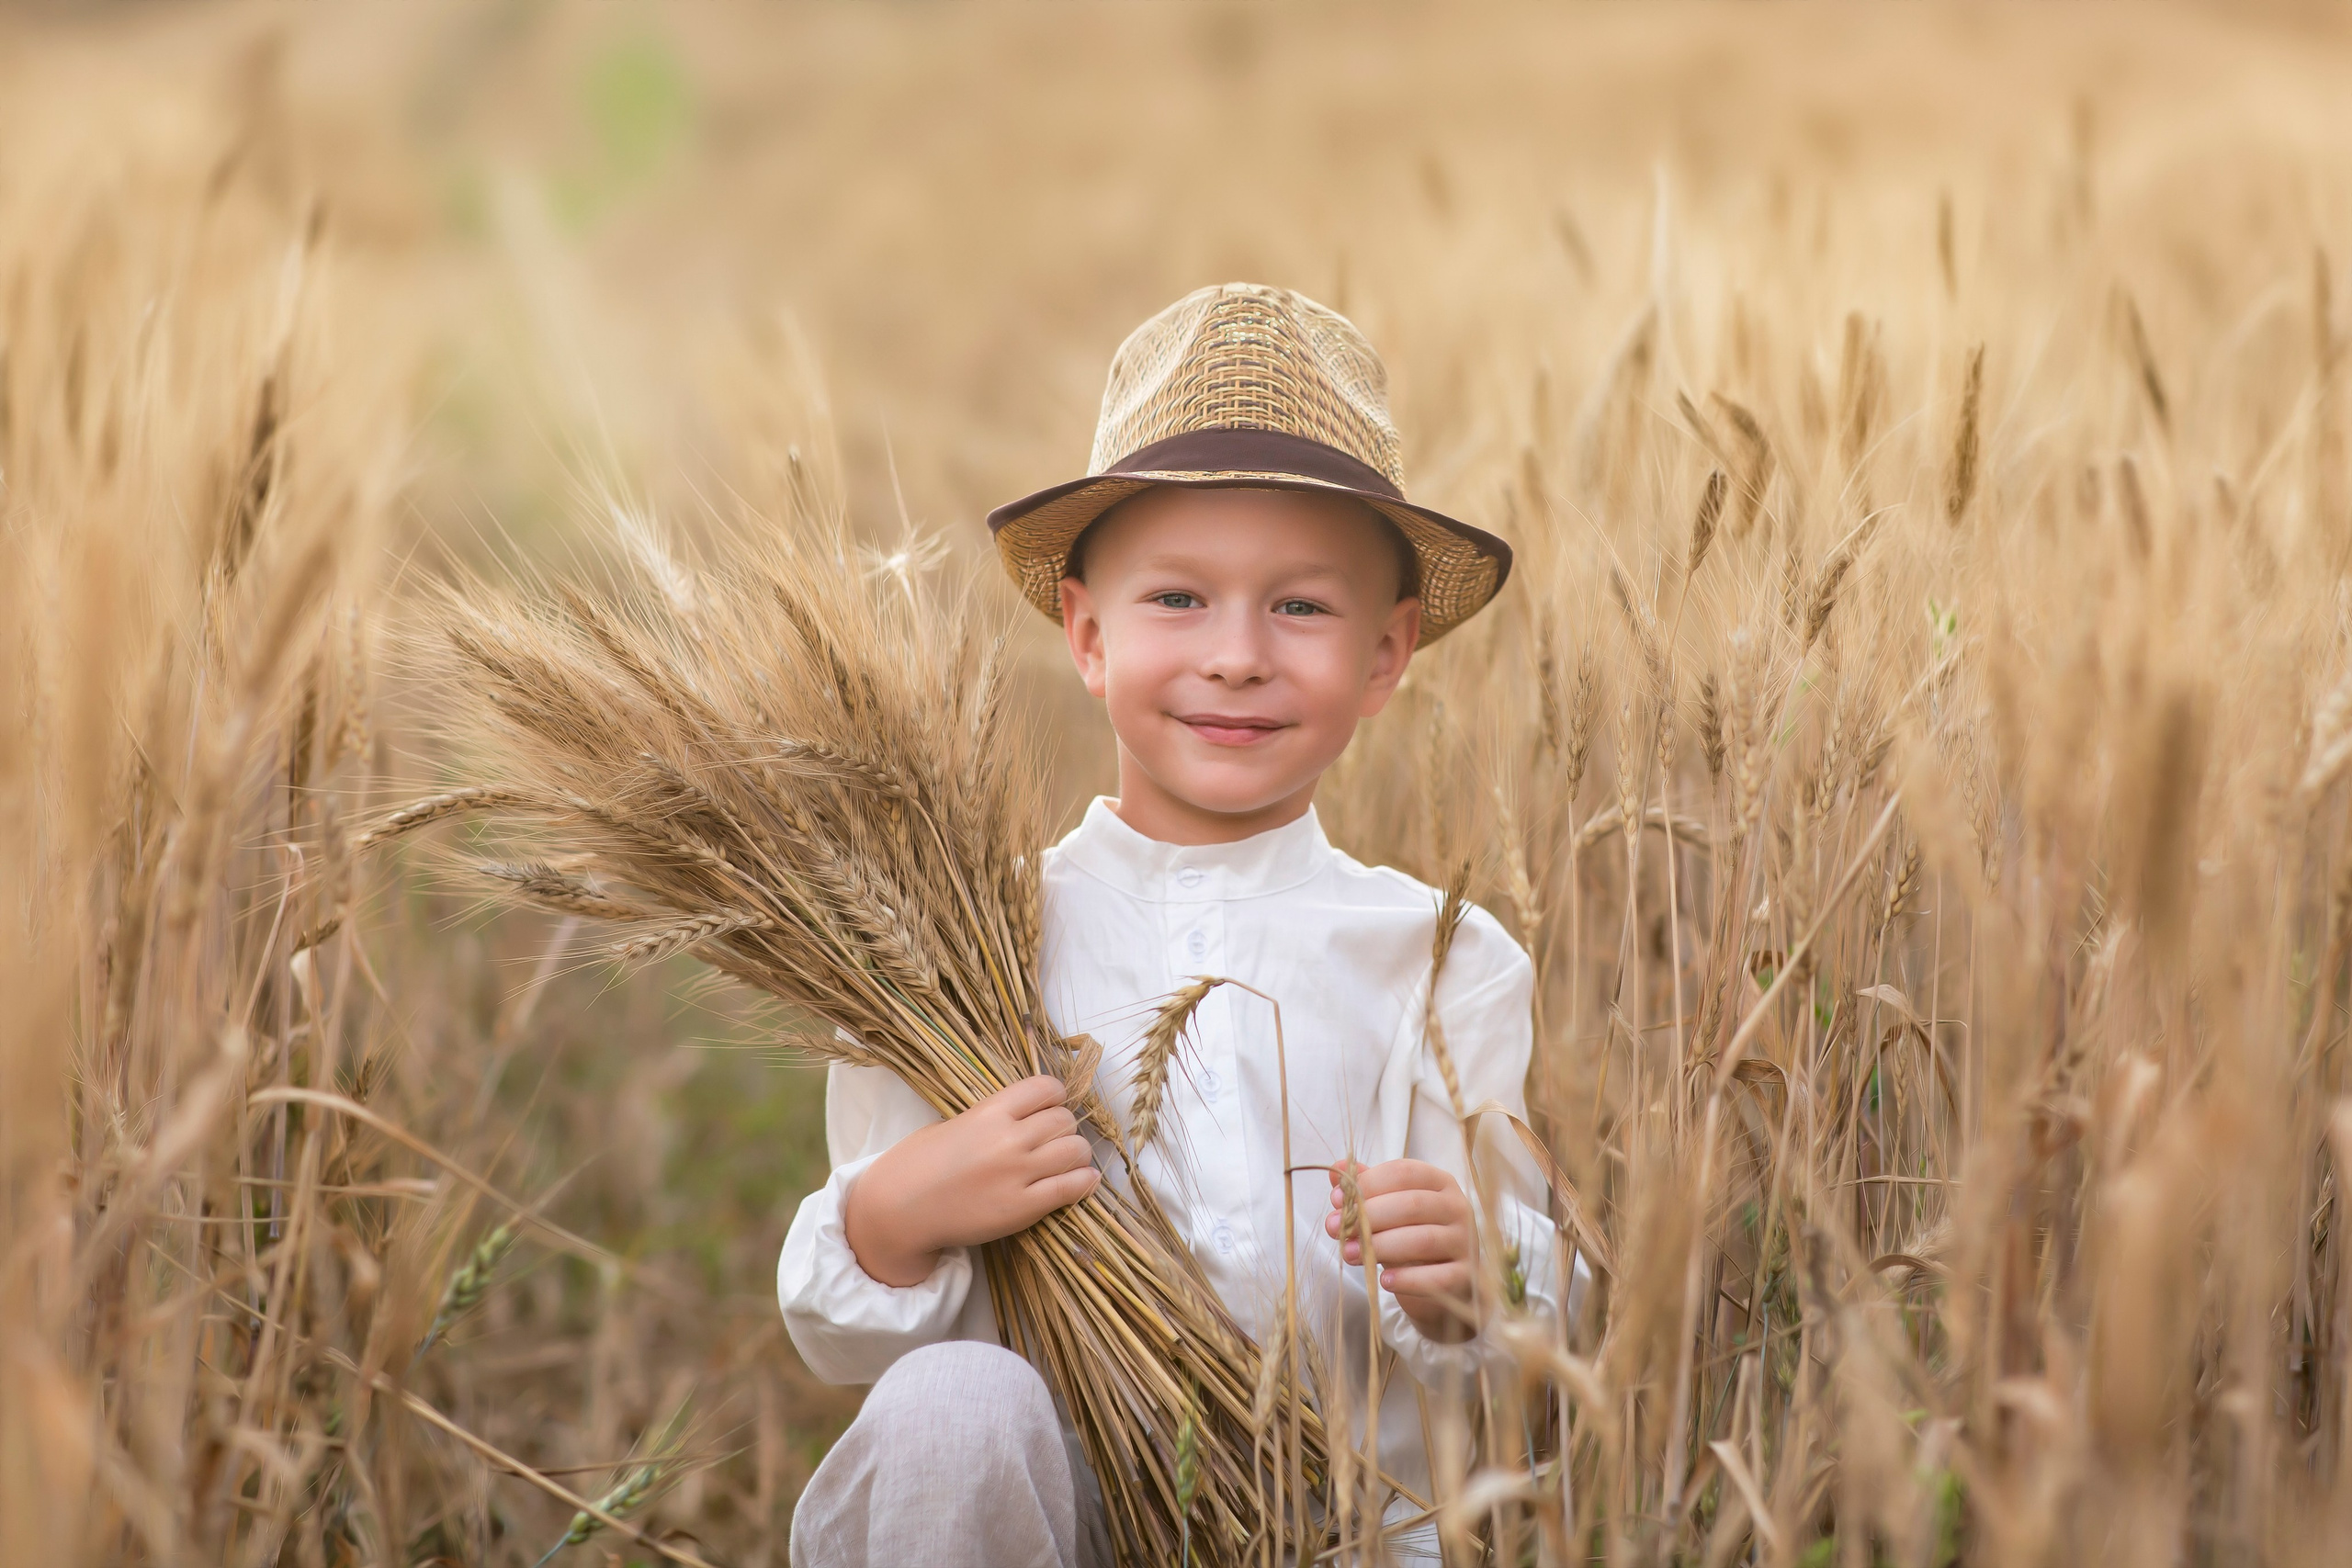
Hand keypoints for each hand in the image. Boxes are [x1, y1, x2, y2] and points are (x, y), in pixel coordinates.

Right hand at [845, 1075, 1099, 1286]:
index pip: (1046, 1087)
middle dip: (1064, 1128)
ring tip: (1065, 1162)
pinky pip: (1072, 1187)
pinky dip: (1083, 1182)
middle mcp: (1008, 1139)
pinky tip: (1081, 1181)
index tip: (1049, 1108)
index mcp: (990, 1112)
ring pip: (1077, 1150)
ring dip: (1075, 1154)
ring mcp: (1017, 1174)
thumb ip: (992, 1118)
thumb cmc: (917, 1163)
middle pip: (1065, 1120)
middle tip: (1053, 1140)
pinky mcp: (1022, 1209)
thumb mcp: (953, 1124)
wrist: (898, 1210)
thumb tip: (1027, 1115)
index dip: (1053, 1098)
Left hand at [1325, 1159, 1475, 1343]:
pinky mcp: (1466, 1275)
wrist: (1445, 1282)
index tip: (1337, 1199)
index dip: (1368, 1183)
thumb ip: (1367, 1190)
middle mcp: (1457, 1207)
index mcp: (1439, 1182)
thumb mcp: (1389, 1209)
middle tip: (1336, 1229)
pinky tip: (1384, 1280)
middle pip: (1412, 1204)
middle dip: (1368, 1216)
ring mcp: (1466, 1242)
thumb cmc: (1412, 1237)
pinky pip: (1437, 1278)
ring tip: (1349, 1254)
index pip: (1404, 1172)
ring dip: (1380, 1246)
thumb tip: (1336, 1170)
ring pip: (1423, 1240)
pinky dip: (1408, 1280)